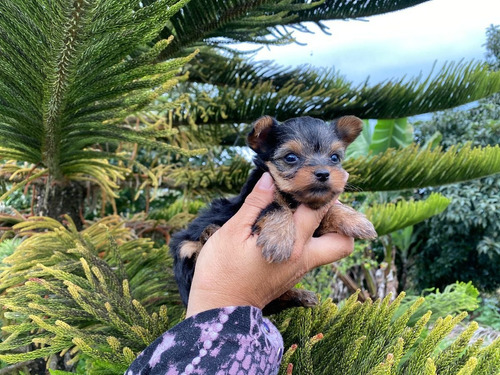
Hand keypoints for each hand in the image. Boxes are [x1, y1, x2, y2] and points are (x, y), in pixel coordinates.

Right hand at [186, 172, 353, 316]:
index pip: (320, 213)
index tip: (331, 175)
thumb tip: (269, 178)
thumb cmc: (221, 270)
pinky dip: (310, 239)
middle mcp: (303, 260)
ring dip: (326, 229)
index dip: (328, 192)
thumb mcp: (232, 232)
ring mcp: (299, 271)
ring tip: (309, 209)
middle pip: (343, 243)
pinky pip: (312, 255)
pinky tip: (292, 226)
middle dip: (342, 221)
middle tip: (326, 202)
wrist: (218, 309)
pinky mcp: (291, 277)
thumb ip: (254, 203)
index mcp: (291, 246)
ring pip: (329, 250)